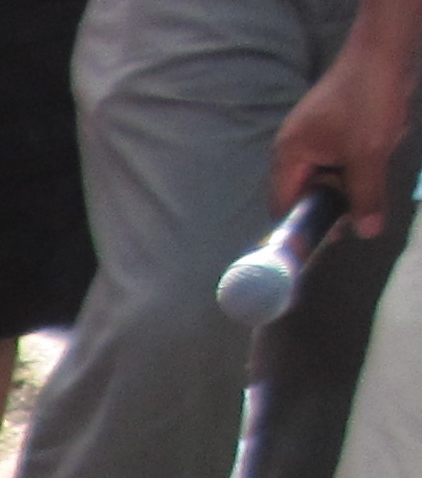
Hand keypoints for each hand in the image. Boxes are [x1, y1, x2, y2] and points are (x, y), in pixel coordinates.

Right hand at [273, 15, 421, 232]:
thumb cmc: (368, 98)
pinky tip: (374, 153)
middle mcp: (292, 149)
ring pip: (324, 177)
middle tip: (357, 212)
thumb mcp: (369, 153)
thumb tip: (367, 234)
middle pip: (303, 194)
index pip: (282, 206)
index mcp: (288, 156)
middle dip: (330, 202)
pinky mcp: (329, 127)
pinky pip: (336, 159)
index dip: (300, 227)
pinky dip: (354, 164)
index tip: (324, 240)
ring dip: (347, 181)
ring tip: (370, 172)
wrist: (385, 48)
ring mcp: (310, 137)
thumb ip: (365, 197)